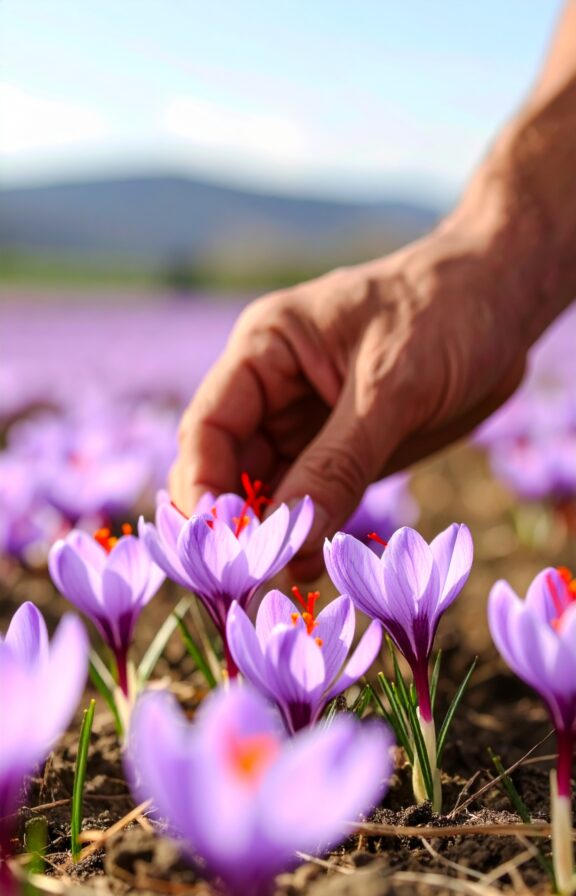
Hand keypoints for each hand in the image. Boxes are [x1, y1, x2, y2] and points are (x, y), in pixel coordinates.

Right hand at [170, 222, 529, 577]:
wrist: (506, 308)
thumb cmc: (447, 315)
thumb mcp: (393, 387)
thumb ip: (338, 463)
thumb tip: (288, 537)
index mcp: (265, 348)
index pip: (209, 427)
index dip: (204, 488)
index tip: (218, 546)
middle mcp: (272, 391)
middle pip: (228, 468)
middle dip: (236, 523)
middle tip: (247, 578)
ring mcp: (305, 427)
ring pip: (268, 494)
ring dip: (271, 538)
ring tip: (279, 582)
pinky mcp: (341, 456)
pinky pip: (312, 504)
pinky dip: (309, 538)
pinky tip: (312, 569)